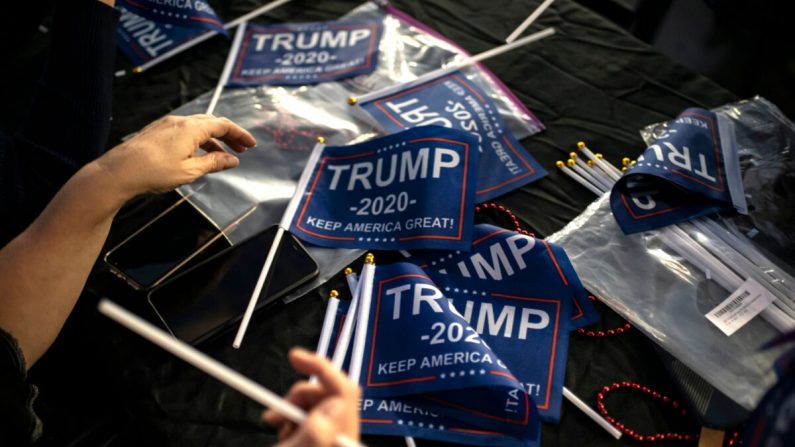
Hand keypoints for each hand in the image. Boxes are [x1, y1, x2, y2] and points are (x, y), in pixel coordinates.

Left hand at [94, 114, 255, 198]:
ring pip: (197, 127)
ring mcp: (167, 124)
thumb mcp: (190, 171)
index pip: (223, 125)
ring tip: (222, 154)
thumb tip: (232, 160)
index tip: (252, 145)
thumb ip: (213, 163)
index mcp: (192, 128)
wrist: (118, 171)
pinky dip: (198, 139)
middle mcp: (180, 121)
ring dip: (213, 139)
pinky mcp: (157, 131)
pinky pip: (184, 131)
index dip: (240, 134)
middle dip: (229, 135)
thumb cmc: (154, 172)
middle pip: (211, 123)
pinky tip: (198, 153)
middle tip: (241, 149)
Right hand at [264, 348, 360, 446]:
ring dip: (293, 409)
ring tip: (278, 425)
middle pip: (326, 394)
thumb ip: (315, 431)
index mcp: (344, 436)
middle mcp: (345, 434)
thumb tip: (334, 405)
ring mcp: (337, 437)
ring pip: (317, 404)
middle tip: (276, 413)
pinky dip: (297, 419)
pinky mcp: (328, 439)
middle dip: (297, 396)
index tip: (294, 357)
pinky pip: (315, 418)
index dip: (320, 366)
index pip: (344, 389)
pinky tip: (286, 433)